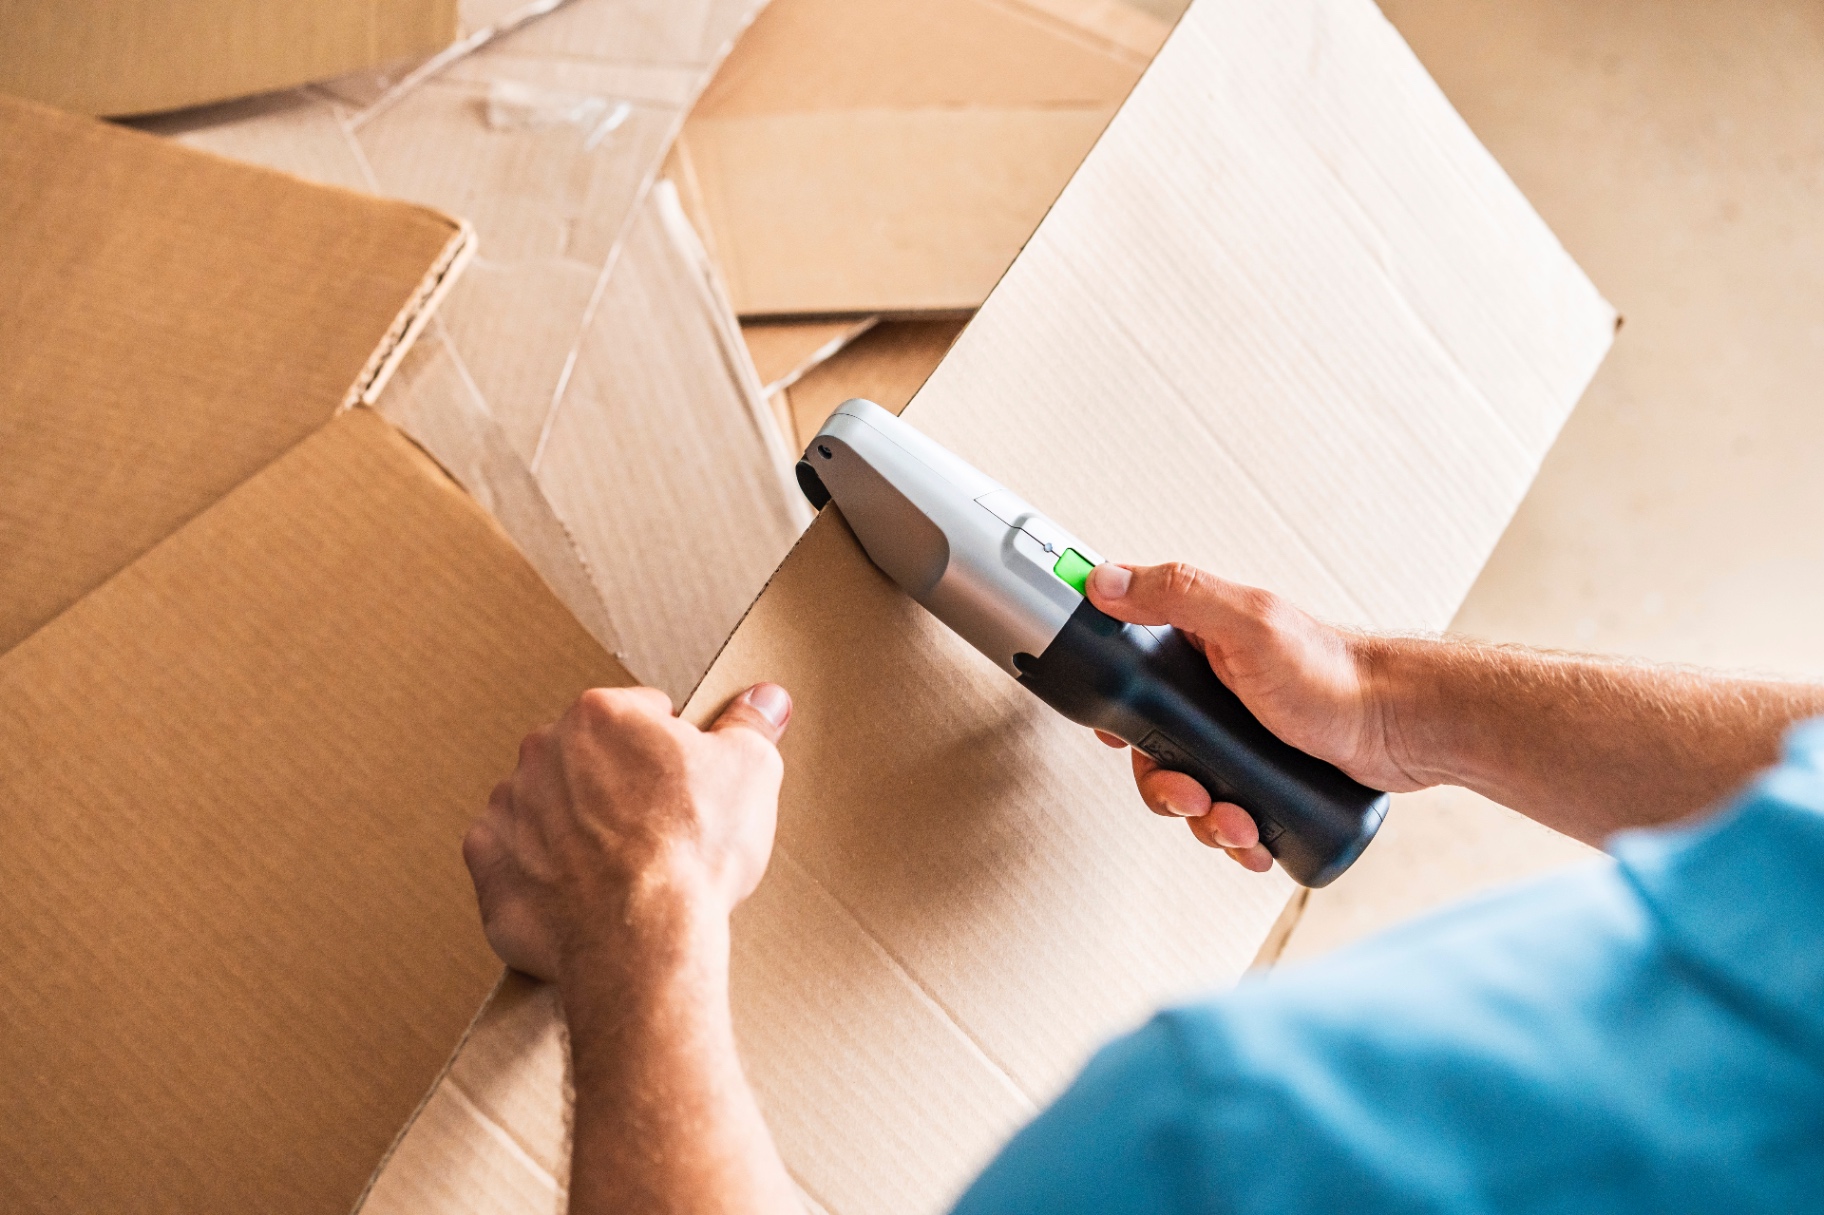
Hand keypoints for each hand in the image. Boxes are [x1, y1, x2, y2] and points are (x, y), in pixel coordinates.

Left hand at [462, 683, 792, 983]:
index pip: (641, 716)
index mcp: (601, 715)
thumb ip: (750, 726)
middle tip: (655, 832)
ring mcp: (508, 808)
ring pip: (545, 806)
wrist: (642, 937)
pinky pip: (510, 859)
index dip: (671, 752)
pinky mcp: (488, 865)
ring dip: (572, 828)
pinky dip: (537, 874)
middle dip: (614, 786)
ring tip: (616, 870)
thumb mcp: (751, 773)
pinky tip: (576, 895)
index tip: (684, 788)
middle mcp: (542, 750)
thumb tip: (766, 698)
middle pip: (586, 758)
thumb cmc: (695, 850)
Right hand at [1085, 562, 1422, 870]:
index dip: (1110, 701)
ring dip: (1201, 818)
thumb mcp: (1247, 627)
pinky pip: (1224, 812)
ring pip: (1186, 785)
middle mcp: (1210, 687)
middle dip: (1162, 782)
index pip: (1127, 661)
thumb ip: (1178, 595)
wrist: (1403, 728)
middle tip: (1190, 794)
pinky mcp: (1261, 774)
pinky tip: (1252, 843)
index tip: (1113, 734)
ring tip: (1237, 825)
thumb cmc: (1335, 673)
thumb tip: (1103, 581)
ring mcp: (1235, 734)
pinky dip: (1232, 835)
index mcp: (1196, 642)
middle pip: (1149, 743)